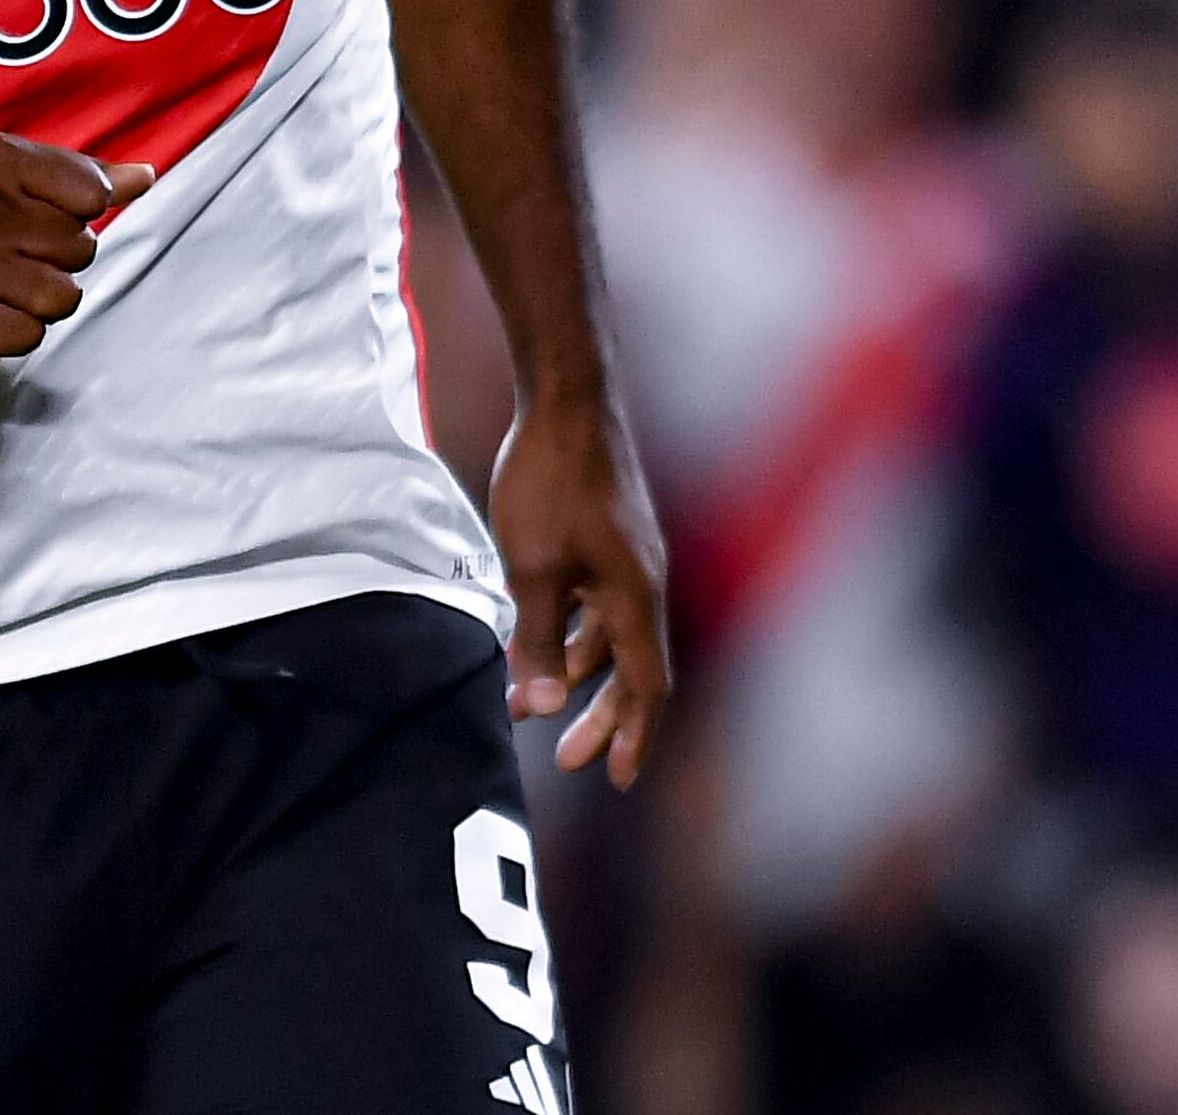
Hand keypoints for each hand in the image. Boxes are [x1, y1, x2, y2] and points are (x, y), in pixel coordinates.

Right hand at [0, 132, 156, 358]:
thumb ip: (63, 172)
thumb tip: (143, 178)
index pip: (91, 194)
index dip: (72, 216)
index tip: (31, 219)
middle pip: (82, 249)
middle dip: (52, 259)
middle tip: (1, 255)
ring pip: (64, 297)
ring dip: (38, 300)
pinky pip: (30, 335)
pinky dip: (12, 331)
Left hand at [489, 395, 669, 788]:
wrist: (567, 398)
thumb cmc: (550, 481)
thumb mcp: (532, 568)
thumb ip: (536, 640)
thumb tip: (538, 708)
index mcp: (636, 598)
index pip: (647, 686)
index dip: (633, 736)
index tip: (618, 779)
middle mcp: (642, 583)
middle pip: (631, 670)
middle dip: (601, 718)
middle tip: (565, 757)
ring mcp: (626, 559)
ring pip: (608, 635)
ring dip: (575, 672)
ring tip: (530, 701)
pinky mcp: (607, 537)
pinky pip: (595, 602)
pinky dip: (570, 630)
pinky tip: (534, 636)